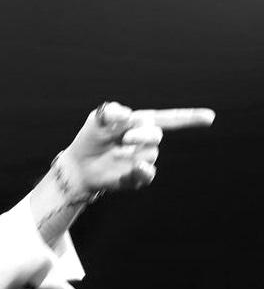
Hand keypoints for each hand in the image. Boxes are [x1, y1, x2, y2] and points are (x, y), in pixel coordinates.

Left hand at [62, 101, 215, 193]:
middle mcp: (145, 141)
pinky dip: (142, 170)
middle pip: (156, 134)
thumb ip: (111, 112)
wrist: (79, 164)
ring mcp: (142, 159)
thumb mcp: (97, 119)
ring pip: (151, 153)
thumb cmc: (91, 138)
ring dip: (137, 148)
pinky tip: (135, 167)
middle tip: (124, 137)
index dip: (189, 118)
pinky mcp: (137, 176)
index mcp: (139, 124)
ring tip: (119, 146)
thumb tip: (127, 116)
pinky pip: (147, 174)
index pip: (167, 119)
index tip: (210, 117)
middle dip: (142, 133)